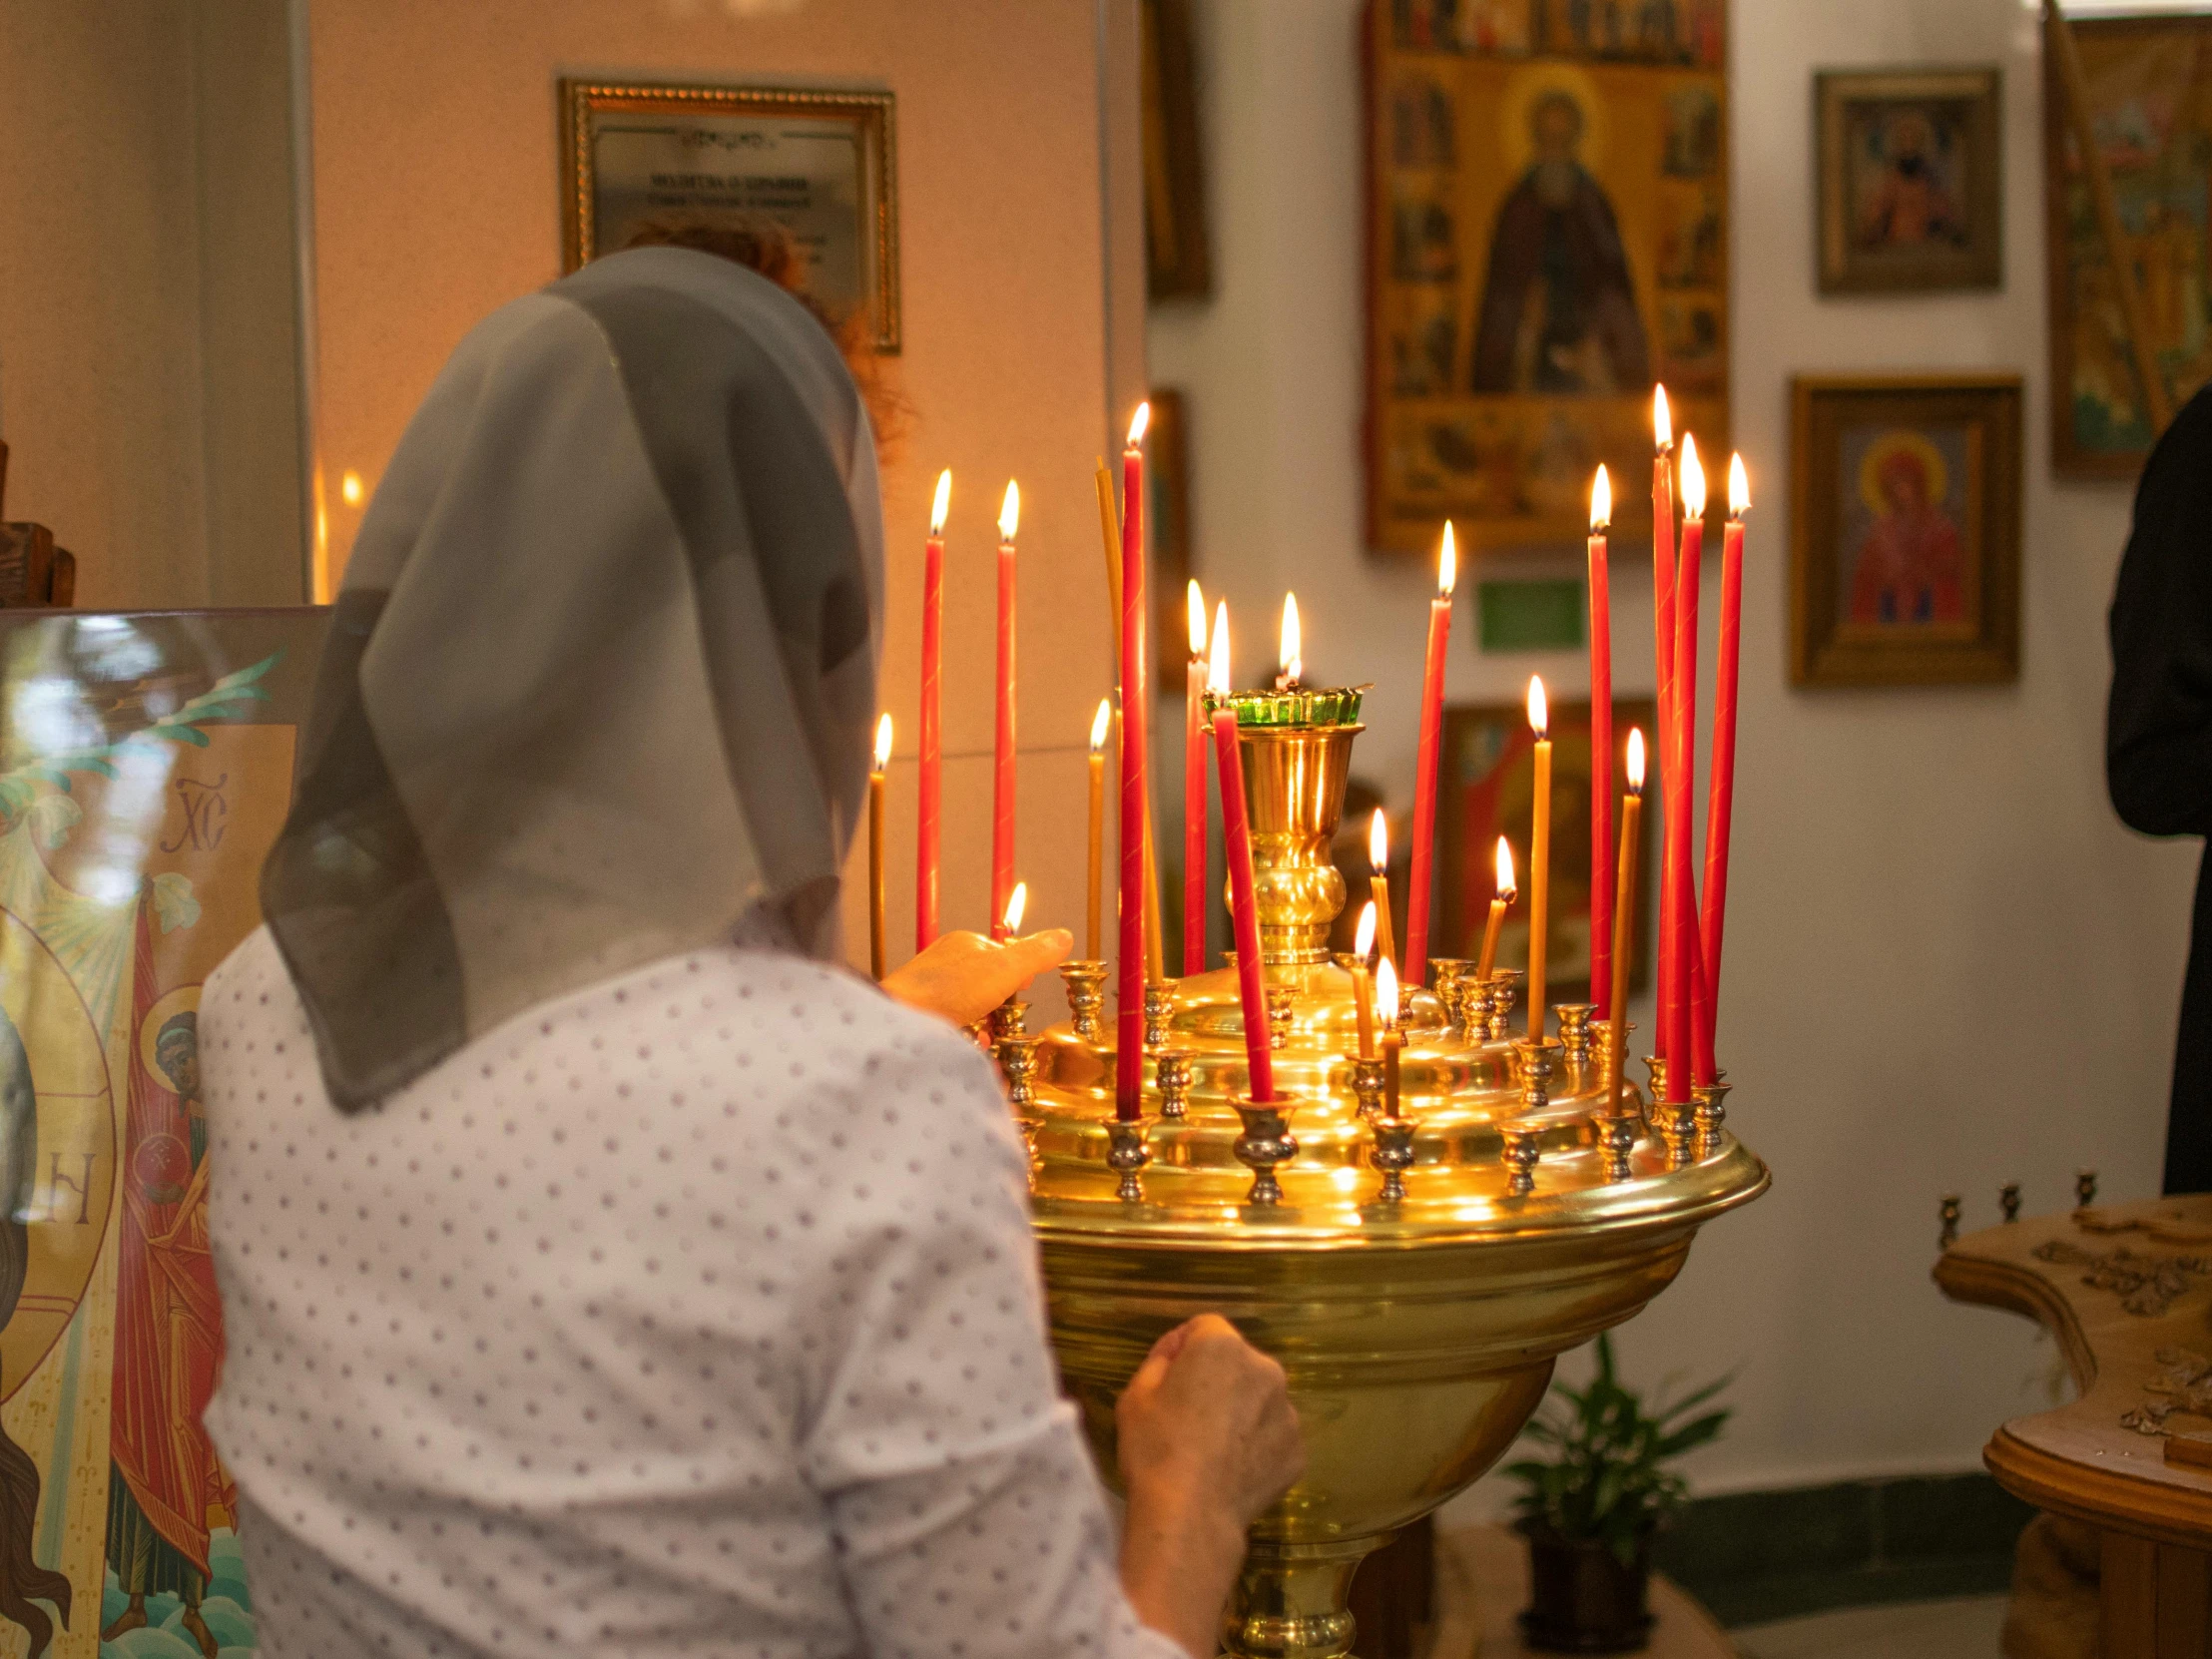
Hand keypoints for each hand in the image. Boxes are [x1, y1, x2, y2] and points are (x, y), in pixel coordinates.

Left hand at [881, 928, 1072, 1027]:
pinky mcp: (921, 1018)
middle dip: (1002, 1005)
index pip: (1002, 953)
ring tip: (990, 1039)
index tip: (1025, 989)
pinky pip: (953, 1027)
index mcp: (964, 944)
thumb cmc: (950, 990)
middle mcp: (945, 963)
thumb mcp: (1005, 968)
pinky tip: (973, 1048)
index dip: (1019, 973)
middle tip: (1007, 1021)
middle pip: (988, 983)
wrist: (900, 1022)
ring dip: (986, 1026)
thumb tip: (1065, 936)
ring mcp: (930, 991)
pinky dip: (967, 1039)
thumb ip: (1035, 954)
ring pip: (970, 1008)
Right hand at [1115, 1315, 1304, 1655]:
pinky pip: (1273, 1438)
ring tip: (1214, 1451)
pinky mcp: (1297, 1452)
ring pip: (1260, 1401)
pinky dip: (1258, 1448)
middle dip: (1218, 1380)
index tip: (1169, 1381)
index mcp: (1223, 1347)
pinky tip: (1233, 1473)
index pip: (1204, 1328)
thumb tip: (1178, 1355)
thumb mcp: (1135, 1395)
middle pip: (1238, 1363)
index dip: (1184, 1349)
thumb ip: (1160, 1361)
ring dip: (1242, 1413)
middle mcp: (1266, 1369)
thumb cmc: (1155, 1449)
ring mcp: (1288, 1412)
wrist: (1190, 1517)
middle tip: (1190, 1418)